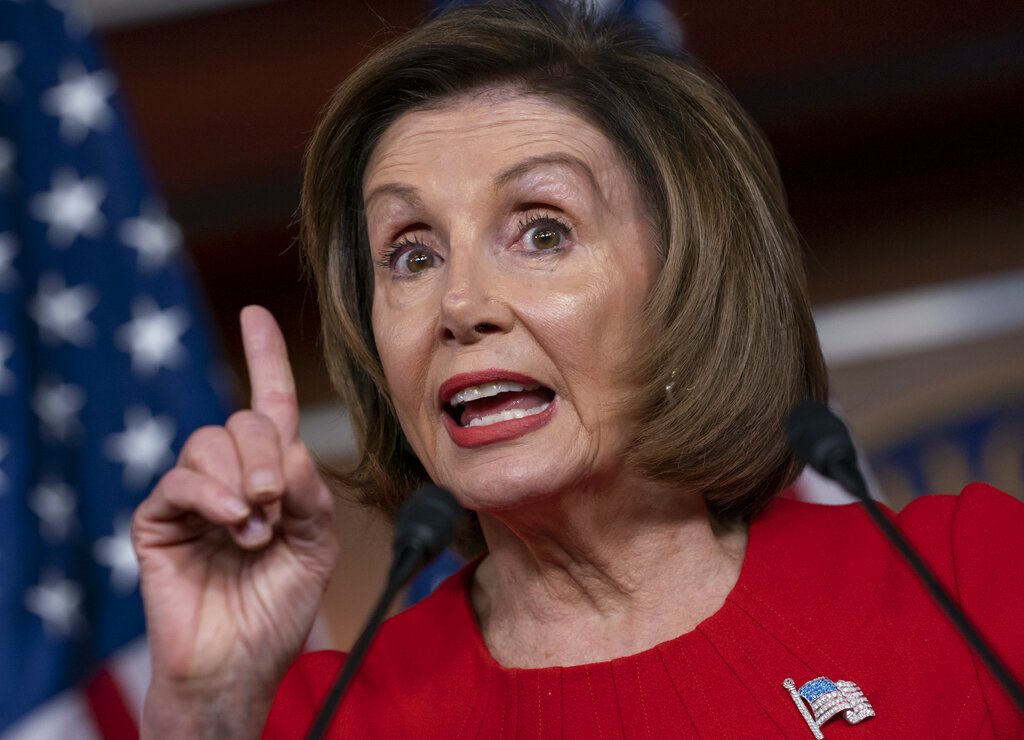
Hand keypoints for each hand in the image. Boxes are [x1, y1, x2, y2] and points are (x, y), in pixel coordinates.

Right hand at [132, 305, 337, 737]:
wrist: (241, 662)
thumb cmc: (279, 607)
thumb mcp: (317, 547)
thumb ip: (311, 495)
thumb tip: (288, 449)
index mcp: (271, 477)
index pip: (267, 404)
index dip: (264, 358)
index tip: (255, 315)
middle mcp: (231, 477)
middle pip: (243, 421)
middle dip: (266, 455)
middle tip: (276, 503)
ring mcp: (193, 497)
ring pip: (209, 443)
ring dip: (242, 480)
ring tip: (256, 528)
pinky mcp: (159, 520)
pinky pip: (179, 480)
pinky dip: (210, 494)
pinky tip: (231, 520)